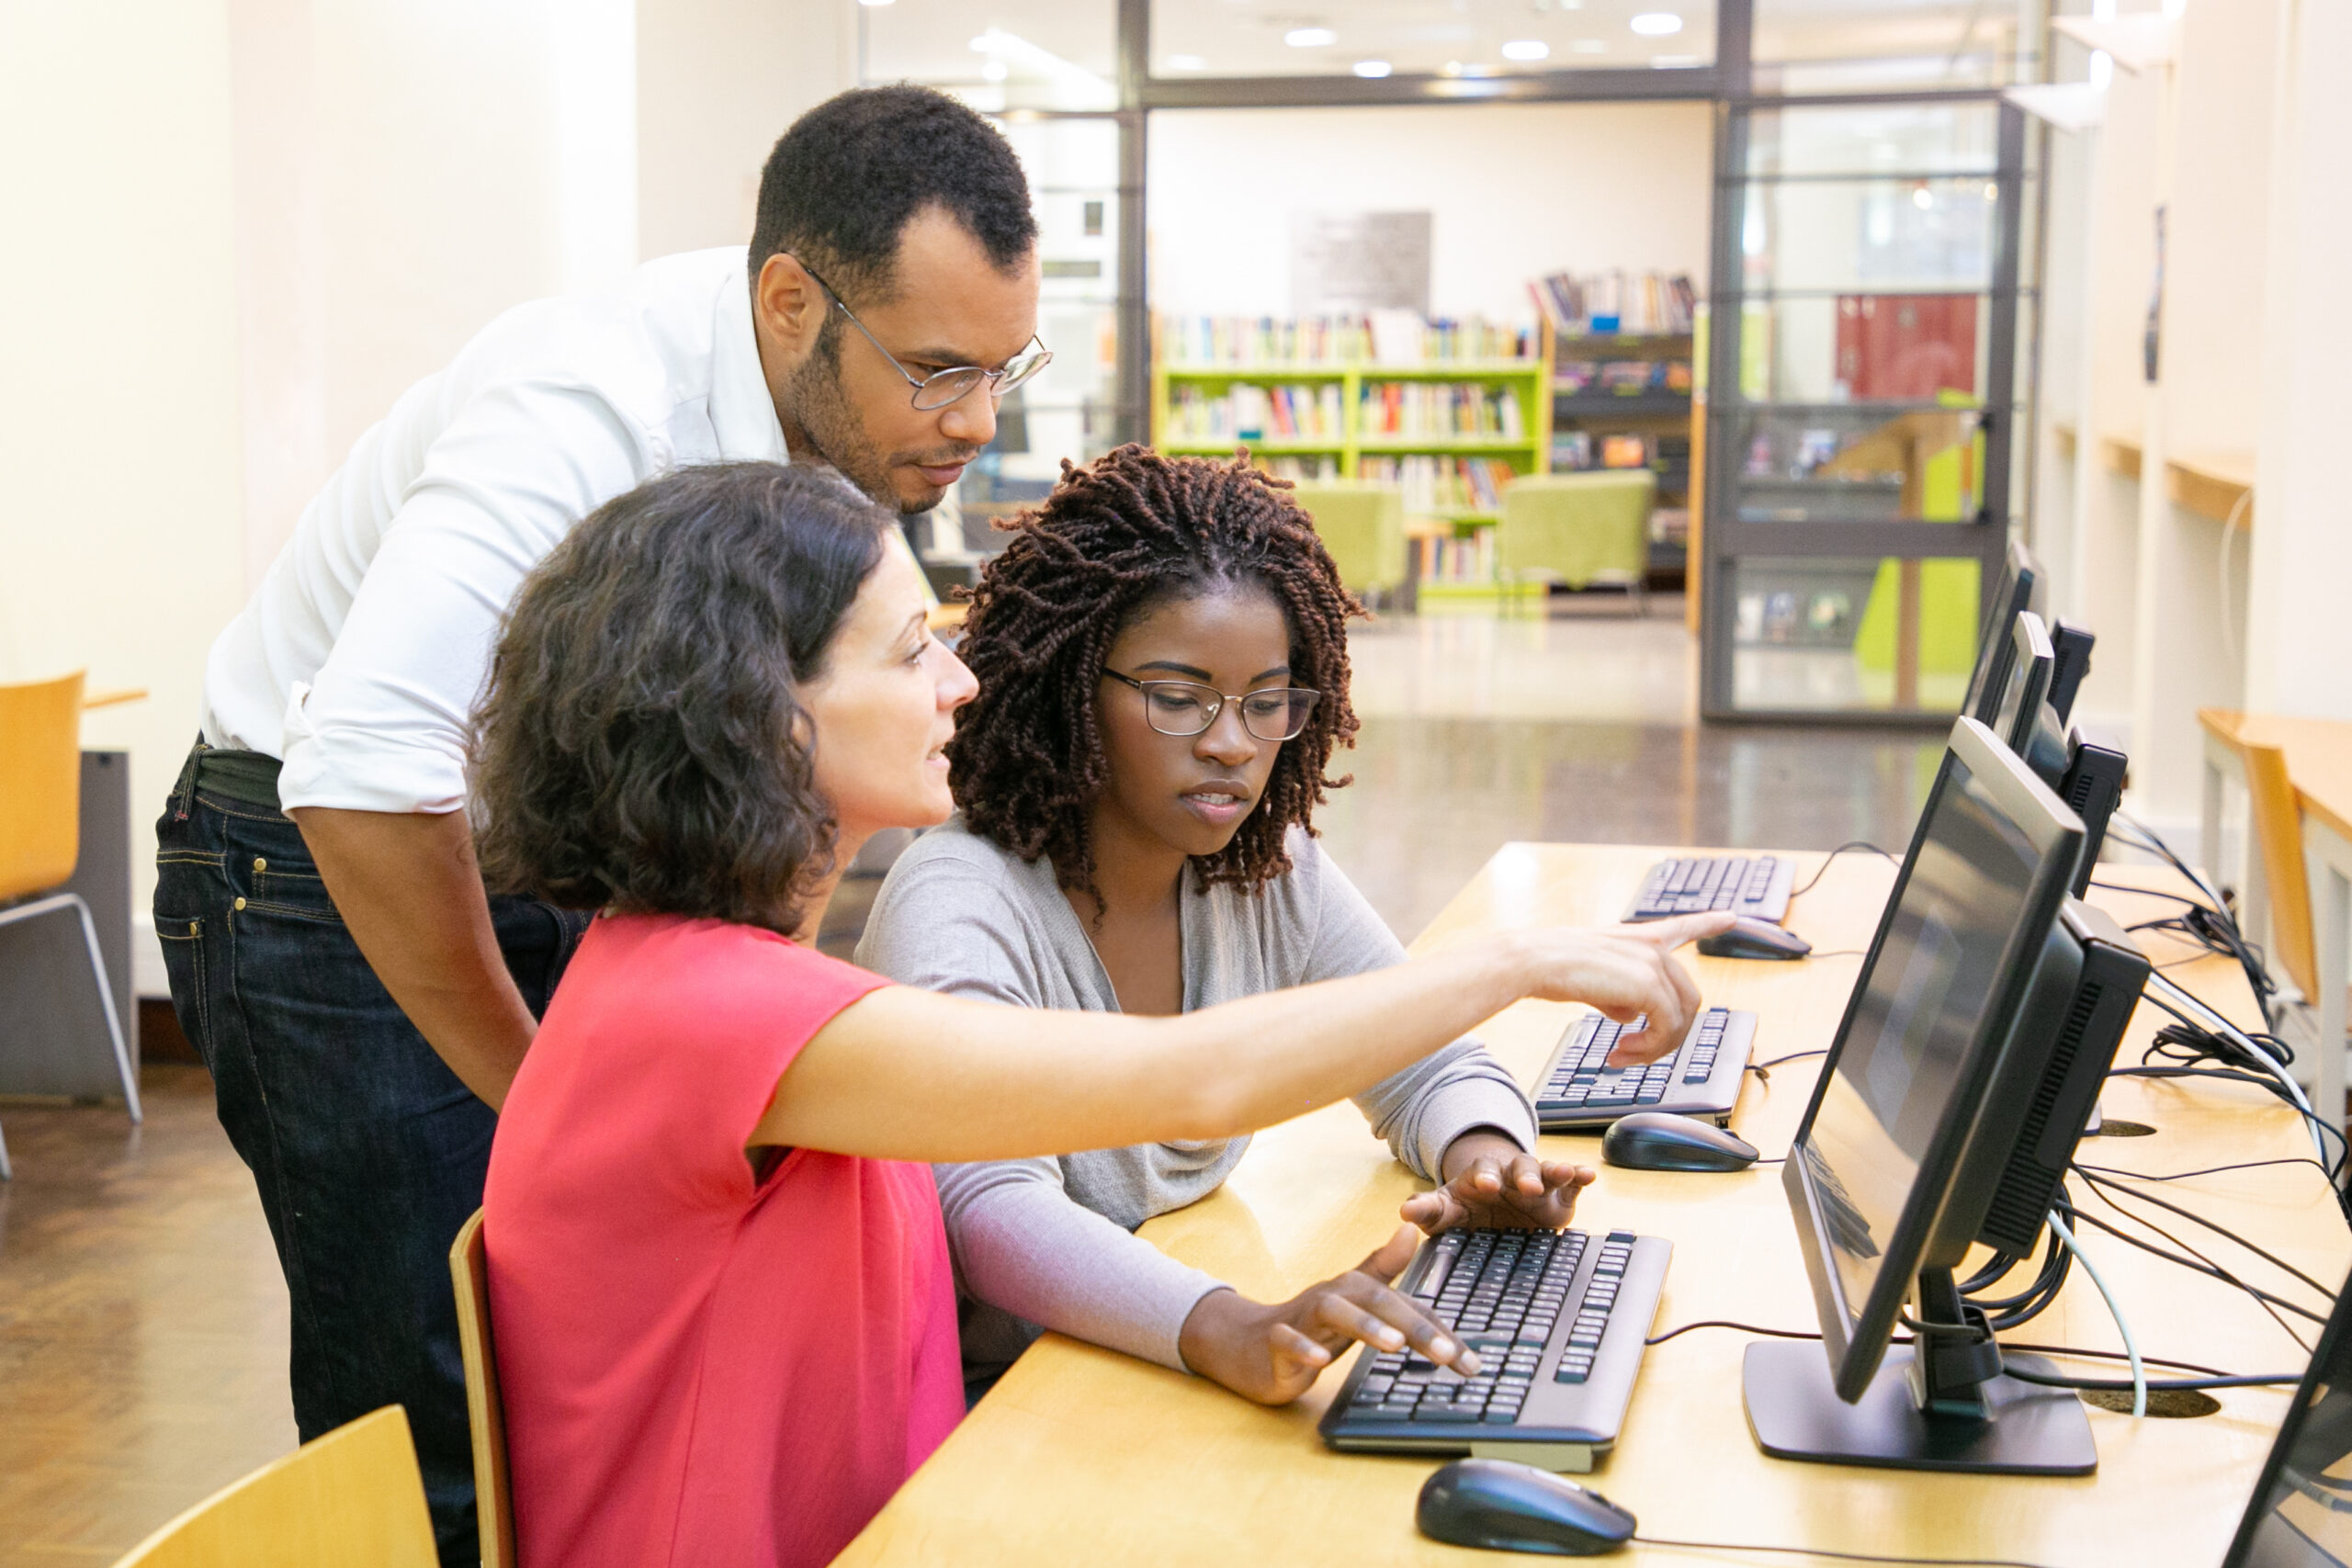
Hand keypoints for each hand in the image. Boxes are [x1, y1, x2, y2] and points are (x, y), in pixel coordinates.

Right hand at [1176, 1226, 1477, 1405]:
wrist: (1244, 1343)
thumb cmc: (1310, 1325)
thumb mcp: (1352, 1300)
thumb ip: (1383, 1267)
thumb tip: (1411, 1230)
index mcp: (1356, 1291)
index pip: (1406, 1306)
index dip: (1440, 1330)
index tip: (1471, 1361)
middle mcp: (1332, 1297)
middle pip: (1376, 1301)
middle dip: (1415, 1326)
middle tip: (1448, 1355)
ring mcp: (1301, 1317)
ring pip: (1333, 1311)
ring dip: (1365, 1326)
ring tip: (1394, 1346)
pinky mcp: (1273, 1342)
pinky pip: (1286, 1340)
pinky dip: (1302, 1348)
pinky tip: (1319, 1363)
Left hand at [1403, 1131, 1595, 1233]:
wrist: (1497, 1212)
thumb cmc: (1468, 1210)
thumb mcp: (1446, 1212)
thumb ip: (1428, 1211)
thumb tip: (1404, 1212)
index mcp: (1480, 1178)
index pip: (1480, 1173)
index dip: (1482, 1178)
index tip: (1483, 1186)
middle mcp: (1509, 1176)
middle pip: (1516, 1168)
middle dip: (1523, 1175)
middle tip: (1527, 1186)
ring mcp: (1536, 1183)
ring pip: (1545, 1171)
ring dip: (1554, 1170)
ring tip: (1563, 1172)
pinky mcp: (1559, 1196)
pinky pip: (1571, 1182)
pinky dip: (1580, 1176)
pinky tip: (1588, 1175)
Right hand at [1504, 911, 1735, 1063]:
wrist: (1535, 962)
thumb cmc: (1553, 969)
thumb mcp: (1594, 979)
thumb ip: (1619, 996)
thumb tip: (1631, 1018)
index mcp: (1638, 938)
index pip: (1681, 927)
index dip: (1708, 922)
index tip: (1731, 915)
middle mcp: (1652, 947)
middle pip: (1688, 999)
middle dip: (1668, 1034)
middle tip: (1634, 1052)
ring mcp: (1654, 964)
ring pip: (1681, 1018)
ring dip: (1656, 1046)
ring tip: (1624, 1056)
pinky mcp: (1649, 985)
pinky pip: (1666, 1028)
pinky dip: (1649, 1048)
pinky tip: (1621, 1053)